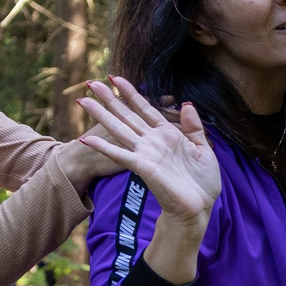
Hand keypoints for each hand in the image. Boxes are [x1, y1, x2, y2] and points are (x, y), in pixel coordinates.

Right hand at [77, 77, 221, 282]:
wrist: (200, 208)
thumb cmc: (202, 182)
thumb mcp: (203, 149)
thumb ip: (193, 127)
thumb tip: (185, 104)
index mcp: (167, 135)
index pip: (145, 108)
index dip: (130, 93)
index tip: (115, 78)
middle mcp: (152, 142)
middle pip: (126, 115)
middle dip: (108, 98)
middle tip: (90, 82)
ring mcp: (146, 153)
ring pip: (118, 129)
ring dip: (100, 115)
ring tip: (82, 100)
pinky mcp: (143, 167)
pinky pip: (120, 155)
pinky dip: (104, 147)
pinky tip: (88, 139)